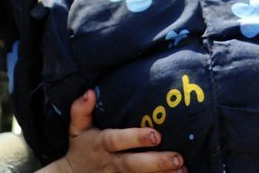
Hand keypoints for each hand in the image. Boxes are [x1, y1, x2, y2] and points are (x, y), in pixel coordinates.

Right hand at [39, 90, 186, 172]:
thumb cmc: (81, 147)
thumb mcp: (76, 128)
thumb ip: (81, 110)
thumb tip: (89, 92)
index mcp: (101, 144)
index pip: (118, 140)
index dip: (136, 138)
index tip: (156, 134)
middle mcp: (112, 163)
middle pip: (134, 164)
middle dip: (156, 162)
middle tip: (177, 157)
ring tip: (182, 169)